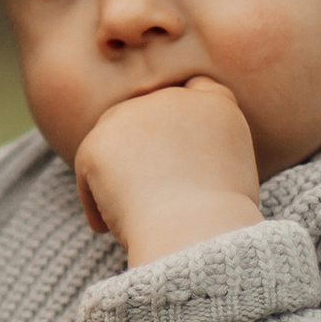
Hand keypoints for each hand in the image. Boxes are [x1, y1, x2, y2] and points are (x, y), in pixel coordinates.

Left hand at [74, 76, 262, 267]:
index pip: (197, 89)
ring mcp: (134, 114)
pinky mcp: (99, 139)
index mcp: (216, 105)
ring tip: (126, 218)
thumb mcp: (232, 178)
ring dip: (115, 175)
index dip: (181, 121)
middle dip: (139, 151)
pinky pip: (88, 168)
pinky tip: (105, 228)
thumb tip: (172, 166)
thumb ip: (203, 155)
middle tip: (143, 196)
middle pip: (144, 116)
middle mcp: (174, 98)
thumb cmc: (219, 223)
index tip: (175, 155)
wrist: (196, 232)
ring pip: (114, 141)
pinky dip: (94, 199)